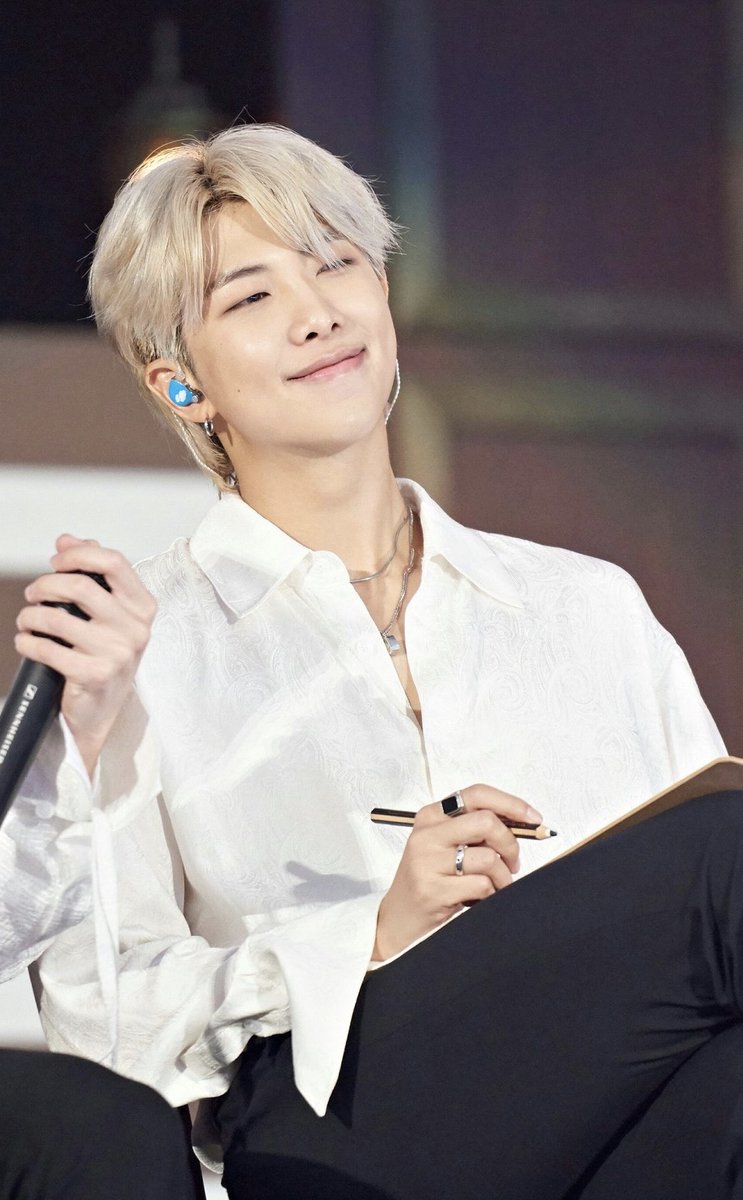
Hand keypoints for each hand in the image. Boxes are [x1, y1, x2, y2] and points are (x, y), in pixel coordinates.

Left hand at [14, 535, 156, 776]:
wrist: (103, 709)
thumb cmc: (105, 654)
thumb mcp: (109, 613)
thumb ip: (92, 572)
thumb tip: (67, 539)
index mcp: (142, 607)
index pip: (114, 562)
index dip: (79, 555)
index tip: (56, 562)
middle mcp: (135, 629)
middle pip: (80, 586)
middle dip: (45, 585)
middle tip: (33, 594)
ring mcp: (116, 653)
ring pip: (57, 617)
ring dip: (30, 616)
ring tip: (27, 621)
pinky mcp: (94, 675)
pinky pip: (47, 648)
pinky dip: (27, 642)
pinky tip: (26, 642)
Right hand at [373, 784, 542, 960]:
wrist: (397, 920)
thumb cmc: (430, 879)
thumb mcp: (444, 845)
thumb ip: (474, 829)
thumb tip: (523, 822)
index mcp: (431, 816)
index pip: (477, 794)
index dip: (511, 804)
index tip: (534, 818)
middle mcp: (427, 835)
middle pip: (487, 822)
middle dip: (511, 844)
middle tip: (513, 862)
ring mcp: (428, 863)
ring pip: (489, 858)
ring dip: (502, 877)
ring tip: (494, 886)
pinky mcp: (433, 890)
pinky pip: (482, 886)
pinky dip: (491, 894)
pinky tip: (479, 899)